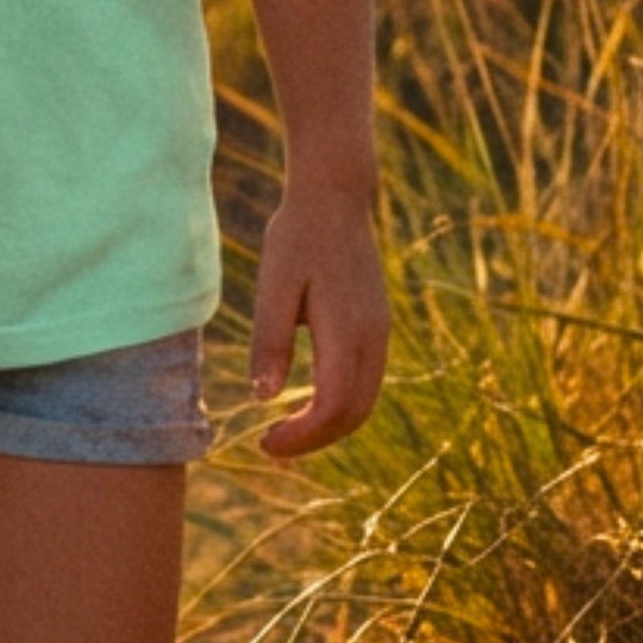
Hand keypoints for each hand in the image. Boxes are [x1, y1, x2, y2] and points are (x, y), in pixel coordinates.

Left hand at [249, 177, 390, 457]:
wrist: (336, 197)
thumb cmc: (298, 237)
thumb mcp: (274, 285)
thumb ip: (270, 341)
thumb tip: (263, 398)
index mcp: (346, 333)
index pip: (331, 409)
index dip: (301, 437)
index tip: (265, 444)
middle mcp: (372, 339)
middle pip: (352, 415)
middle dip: (314, 439)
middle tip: (271, 445)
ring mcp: (379, 333)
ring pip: (364, 402)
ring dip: (329, 425)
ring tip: (287, 430)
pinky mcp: (376, 325)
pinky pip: (366, 382)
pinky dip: (341, 404)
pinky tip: (308, 401)